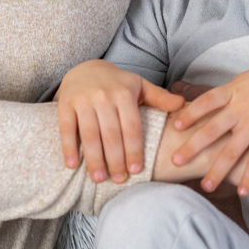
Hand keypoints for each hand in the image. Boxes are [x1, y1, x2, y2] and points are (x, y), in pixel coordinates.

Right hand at [55, 59, 183, 182]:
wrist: (85, 68)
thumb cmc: (117, 83)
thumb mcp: (140, 86)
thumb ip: (160, 97)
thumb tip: (183, 104)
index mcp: (124, 93)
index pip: (131, 127)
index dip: (133, 150)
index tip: (136, 170)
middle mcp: (103, 96)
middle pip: (110, 134)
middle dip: (115, 159)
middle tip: (119, 180)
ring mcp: (83, 100)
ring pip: (89, 134)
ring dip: (94, 159)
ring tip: (99, 179)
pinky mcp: (65, 104)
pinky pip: (66, 129)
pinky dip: (68, 148)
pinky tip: (72, 165)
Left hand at [170, 54, 248, 195]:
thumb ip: (236, 90)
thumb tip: (223, 96)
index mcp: (235, 90)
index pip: (205, 102)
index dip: (190, 114)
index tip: (176, 125)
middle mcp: (241, 108)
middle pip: (211, 130)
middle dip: (191, 147)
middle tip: (174, 161)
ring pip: (231, 151)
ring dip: (216, 171)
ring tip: (204, 186)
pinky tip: (243, 192)